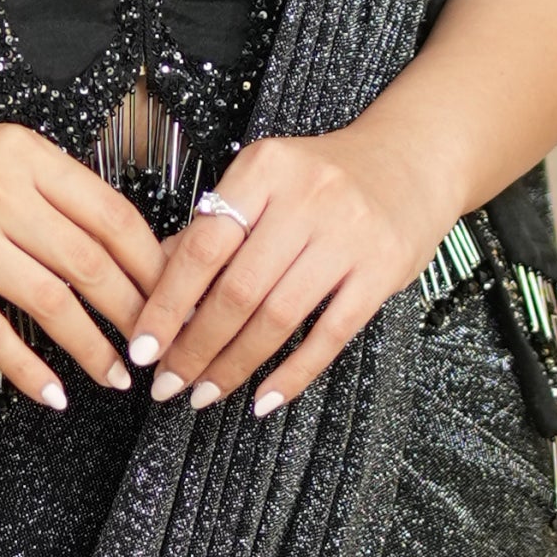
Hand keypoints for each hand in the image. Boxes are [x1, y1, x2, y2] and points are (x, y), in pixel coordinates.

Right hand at [0, 115, 160, 405]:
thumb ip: (44, 192)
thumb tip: (110, 248)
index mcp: (22, 153)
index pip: (112, 214)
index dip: (152, 265)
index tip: (172, 300)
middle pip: (92, 262)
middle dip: (136, 315)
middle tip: (156, 350)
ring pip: (52, 300)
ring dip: (92, 348)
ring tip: (115, 377)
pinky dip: (29, 369)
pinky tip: (51, 393)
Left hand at [122, 119, 454, 413]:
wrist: (411, 160)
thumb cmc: (326, 177)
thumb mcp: (265, 180)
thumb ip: (214, 226)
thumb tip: (155, 284)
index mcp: (265, 168)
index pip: (203, 247)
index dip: (167, 304)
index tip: (145, 347)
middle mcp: (308, 198)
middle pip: (237, 290)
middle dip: (196, 346)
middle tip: (170, 381)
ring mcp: (349, 234)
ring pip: (278, 317)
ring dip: (235, 365)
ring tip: (206, 392)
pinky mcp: (383, 269)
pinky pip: (329, 335)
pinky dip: (293, 373)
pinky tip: (264, 397)